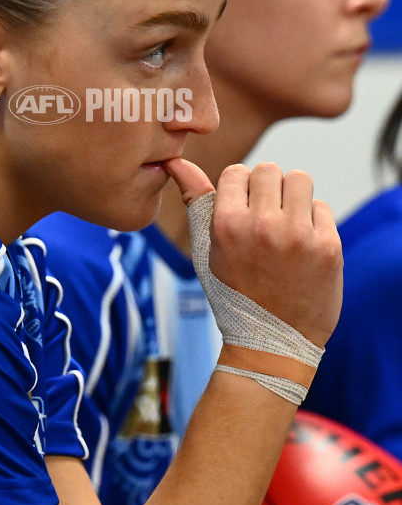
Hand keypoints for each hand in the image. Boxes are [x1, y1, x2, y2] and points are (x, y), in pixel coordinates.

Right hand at [165, 159, 341, 349]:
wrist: (271, 344)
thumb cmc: (233, 293)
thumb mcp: (206, 249)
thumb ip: (195, 199)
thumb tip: (176, 160)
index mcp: (226, 224)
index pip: (237, 172)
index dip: (239, 190)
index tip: (241, 214)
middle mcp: (262, 225)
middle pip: (269, 169)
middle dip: (267, 189)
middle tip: (266, 217)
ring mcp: (297, 235)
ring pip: (299, 179)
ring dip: (293, 197)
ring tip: (286, 224)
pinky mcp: (328, 246)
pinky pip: (321, 207)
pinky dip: (313, 221)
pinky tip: (303, 246)